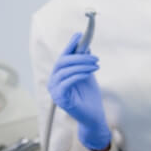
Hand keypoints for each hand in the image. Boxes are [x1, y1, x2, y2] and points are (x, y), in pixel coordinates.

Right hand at [47, 33, 110, 150]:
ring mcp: (55, 90)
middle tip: (95, 57)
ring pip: (65, 71)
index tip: (80, 35)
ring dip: (82, 65)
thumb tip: (85, 45)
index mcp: (59, 74)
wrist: (94, 115)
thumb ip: (84, 61)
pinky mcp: (60, 99)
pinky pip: (66, 83)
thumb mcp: (87, 74)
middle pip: (62, 62)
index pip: (63, 56)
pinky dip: (77, 75)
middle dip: (79, 57)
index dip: (70, 45)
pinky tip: (88, 73)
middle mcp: (54, 81)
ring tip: (96, 65)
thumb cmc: (89, 96)